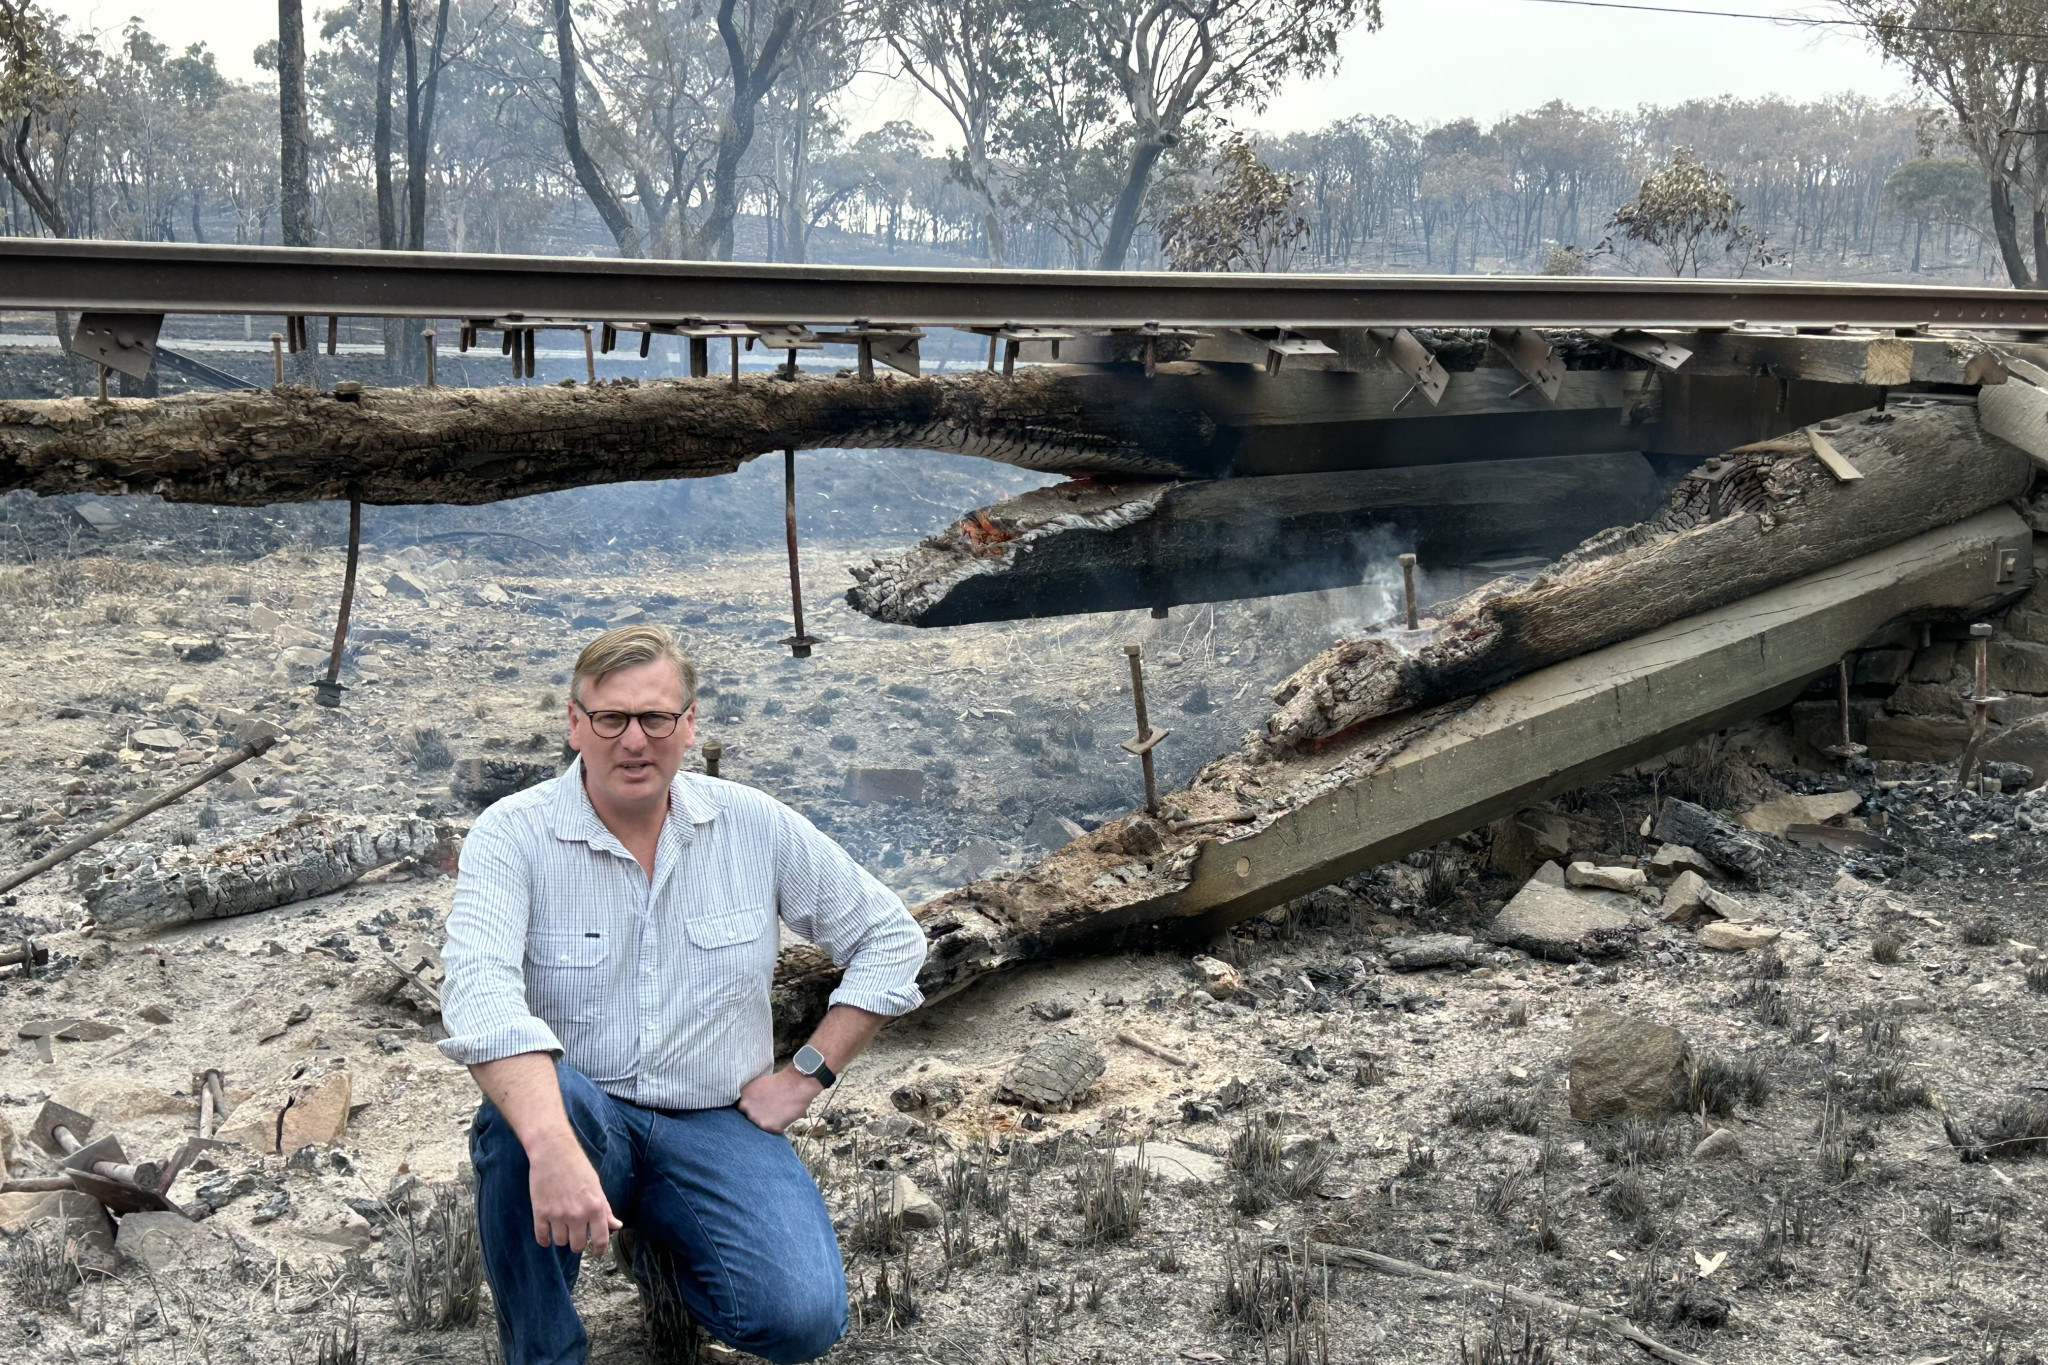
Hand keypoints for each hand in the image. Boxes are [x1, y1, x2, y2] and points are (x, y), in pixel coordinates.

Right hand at [526, 1135, 620, 1254]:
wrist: (553, 1152)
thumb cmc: (578, 1167)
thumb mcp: (597, 1187)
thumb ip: (605, 1209)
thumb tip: (617, 1225)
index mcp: (595, 1207)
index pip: (600, 1239)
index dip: (599, 1251)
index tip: (596, 1255)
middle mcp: (577, 1214)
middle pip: (577, 1246)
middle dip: (577, 1245)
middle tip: (576, 1238)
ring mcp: (557, 1215)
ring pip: (560, 1242)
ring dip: (562, 1239)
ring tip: (562, 1229)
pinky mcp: (540, 1213)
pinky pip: (542, 1237)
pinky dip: (544, 1240)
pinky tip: (547, 1237)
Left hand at [737, 1066, 824, 1133]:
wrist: (796, 1084)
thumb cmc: (781, 1081)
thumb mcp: (759, 1084)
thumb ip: (751, 1096)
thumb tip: (751, 1103)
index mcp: (742, 1097)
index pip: (742, 1108)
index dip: (751, 1108)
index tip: (758, 1106)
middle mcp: (746, 1109)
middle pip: (749, 1117)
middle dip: (758, 1114)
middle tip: (769, 1109)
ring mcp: (757, 1119)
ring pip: (760, 1124)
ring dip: (768, 1120)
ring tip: (778, 1111)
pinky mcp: (769, 1127)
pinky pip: (772, 1128)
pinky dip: (778, 1124)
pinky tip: (784, 1115)